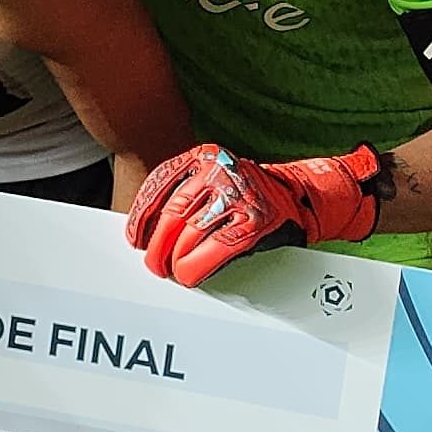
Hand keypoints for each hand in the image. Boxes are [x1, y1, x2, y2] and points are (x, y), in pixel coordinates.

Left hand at [123, 143, 382, 284]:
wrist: (297, 196)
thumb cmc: (248, 194)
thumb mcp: (212, 179)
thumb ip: (184, 194)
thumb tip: (146, 228)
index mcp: (204, 156)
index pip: (160, 183)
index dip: (141, 215)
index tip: (135, 237)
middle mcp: (220, 171)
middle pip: (173, 213)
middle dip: (158, 245)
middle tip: (154, 263)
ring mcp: (238, 195)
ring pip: (191, 234)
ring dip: (176, 260)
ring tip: (172, 271)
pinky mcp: (253, 221)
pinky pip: (215, 250)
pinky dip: (197, 267)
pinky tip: (190, 274)